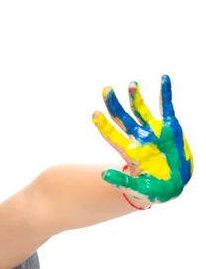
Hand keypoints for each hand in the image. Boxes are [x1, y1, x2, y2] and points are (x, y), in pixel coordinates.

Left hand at [92, 75, 193, 204]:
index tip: (95, 114)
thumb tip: (103, 174)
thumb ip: (121, 182)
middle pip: (122, 118)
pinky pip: (167, 107)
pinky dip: (165, 93)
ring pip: (141, 110)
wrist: (173, 187)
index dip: (104, 126)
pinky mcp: (170, 128)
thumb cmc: (152, 191)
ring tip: (131, 84)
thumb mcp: (137, 189)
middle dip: (114, 104)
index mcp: (130, 152)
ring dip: (135, 97)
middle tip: (106, 89)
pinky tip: (164, 78)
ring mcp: (154, 132)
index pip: (112, 136)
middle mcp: (139, 139)